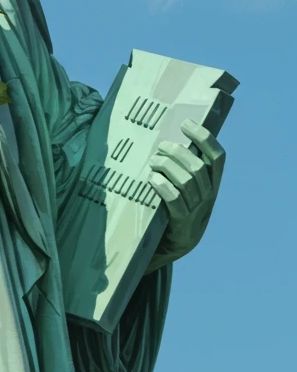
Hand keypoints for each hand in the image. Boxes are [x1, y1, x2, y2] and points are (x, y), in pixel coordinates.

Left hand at [146, 120, 225, 265]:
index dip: (204, 138)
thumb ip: (180, 168)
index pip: (218, 158)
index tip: (186, 124)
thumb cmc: (170, 209)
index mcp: (212, 186)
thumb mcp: (183, 189)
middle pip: (198, 167)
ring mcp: (196, 213)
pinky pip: (175, 202)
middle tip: (160, 147)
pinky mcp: (180, 225)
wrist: (167, 248)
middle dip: (178, 152)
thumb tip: (165, 137)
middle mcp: (208, 198)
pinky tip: (152, 179)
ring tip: (153, 161)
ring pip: (187, 182)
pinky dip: (163, 187)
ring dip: (168, 167)